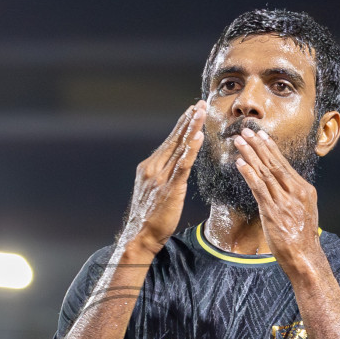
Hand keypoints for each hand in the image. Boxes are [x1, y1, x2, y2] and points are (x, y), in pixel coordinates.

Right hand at [118, 101, 205, 253]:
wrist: (139, 235)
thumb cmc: (148, 218)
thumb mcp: (152, 191)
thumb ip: (162, 176)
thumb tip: (173, 166)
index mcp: (149, 167)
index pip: (169, 142)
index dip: (181, 125)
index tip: (191, 111)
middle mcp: (153, 168)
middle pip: (174, 140)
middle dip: (188, 120)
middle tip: (199, 103)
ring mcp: (161, 177)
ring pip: (179, 148)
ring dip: (191, 128)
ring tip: (200, 112)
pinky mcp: (170, 188)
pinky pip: (182, 165)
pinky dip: (190, 150)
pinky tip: (198, 137)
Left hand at [232, 128, 320, 267]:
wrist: (305, 257)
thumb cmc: (301, 237)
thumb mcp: (303, 211)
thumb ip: (293, 196)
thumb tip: (282, 185)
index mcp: (304, 190)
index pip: (284, 164)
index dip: (270, 148)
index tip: (260, 135)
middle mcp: (296, 192)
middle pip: (274, 163)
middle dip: (258, 145)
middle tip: (246, 130)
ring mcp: (285, 202)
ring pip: (265, 172)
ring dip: (250, 155)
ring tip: (238, 142)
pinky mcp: (273, 212)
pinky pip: (259, 189)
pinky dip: (249, 174)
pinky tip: (240, 164)